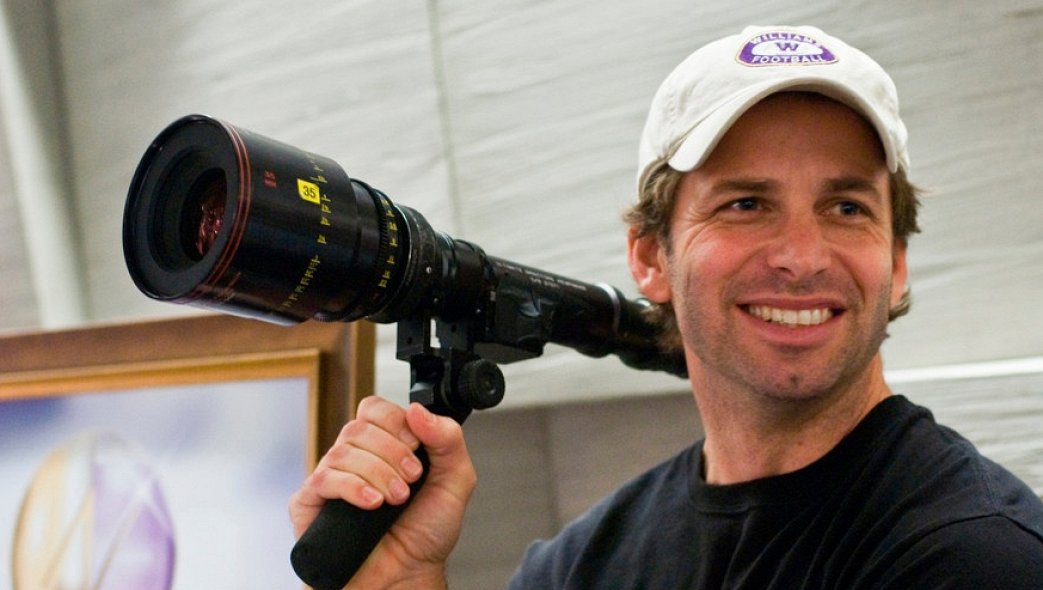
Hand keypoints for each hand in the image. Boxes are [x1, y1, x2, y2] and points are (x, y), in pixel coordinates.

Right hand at [289, 397, 476, 588]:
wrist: (408, 574)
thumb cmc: (426, 532)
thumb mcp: (456, 480)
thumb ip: (448, 438)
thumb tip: (418, 410)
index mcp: (384, 445)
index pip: (375, 409)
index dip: (396, 422)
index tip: (416, 447)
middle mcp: (355, 458)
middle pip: (359, 427)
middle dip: (392, 452)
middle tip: (411, 480)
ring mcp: (331, 478)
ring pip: (343, 451)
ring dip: (377, 473)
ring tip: (396, 499)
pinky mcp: (311, 503)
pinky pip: (323, 479)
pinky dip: (352, 487)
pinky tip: (372, 504)